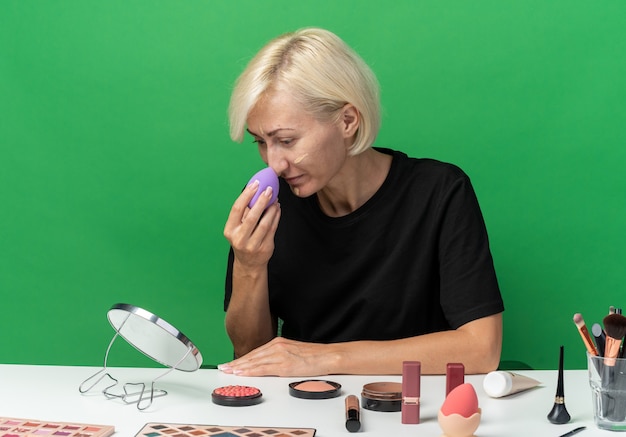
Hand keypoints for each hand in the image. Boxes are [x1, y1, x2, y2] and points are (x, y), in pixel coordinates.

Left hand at [218, 337, 337, 376]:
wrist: (328, 356)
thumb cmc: (314, 356)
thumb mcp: (293, 351)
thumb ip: (279, 356)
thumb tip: (269, 364)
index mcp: (278, 342)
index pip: (255, 352)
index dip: (241, 359)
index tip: (231, 364)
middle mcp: (277, 346)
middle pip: (252, 356)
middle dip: (236, 363)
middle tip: (223, 368)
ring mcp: (280, 354)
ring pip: (255, 362)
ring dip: (240, 367)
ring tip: (228, 371)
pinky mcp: (284, 364)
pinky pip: (263, 368)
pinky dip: (251, 371)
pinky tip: (242, 373)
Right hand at [223, 181, 280, 267]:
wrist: (249, 263)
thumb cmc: (243, 240)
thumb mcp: (238, 228)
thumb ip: (244, 212)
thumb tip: (254, 190)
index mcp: (230, 230)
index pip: (237, 209)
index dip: (246, 195)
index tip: (255, 184)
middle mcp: (239, 238)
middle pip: (252, 216)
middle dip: (261, 200)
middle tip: (269, 189)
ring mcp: (252, 245)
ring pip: (265, 223)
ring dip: (271, 209)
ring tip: (275, 199)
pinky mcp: (265, 248)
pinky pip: (273, 228)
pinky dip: (276, 216)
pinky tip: (277, 209)